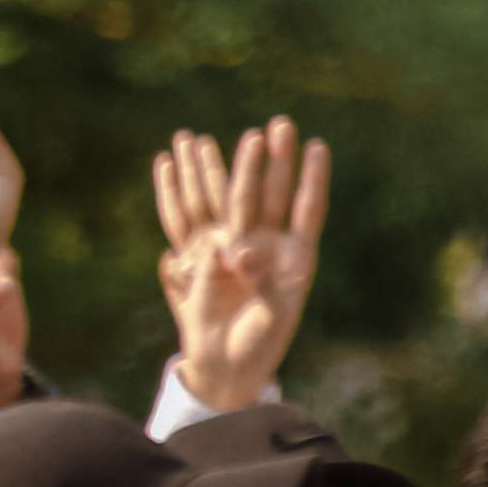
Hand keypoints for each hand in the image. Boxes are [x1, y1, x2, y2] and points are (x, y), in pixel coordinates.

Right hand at [153, 119, 327, 412]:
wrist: (229, 363)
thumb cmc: (259, 345)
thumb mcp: (268, 319)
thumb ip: (261, 285)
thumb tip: (237, 251)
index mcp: (295, 259)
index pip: (307, 209)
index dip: (313, 179)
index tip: (318, 145)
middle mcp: (267, 244)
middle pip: (273, 194)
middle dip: (275, 159)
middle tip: (278, 123)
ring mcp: (235, 245)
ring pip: (230, 197)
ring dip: (223, 165)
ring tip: (211, 132)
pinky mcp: (204, 255)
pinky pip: (190, 216)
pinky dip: (180, 189)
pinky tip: (169, 161)